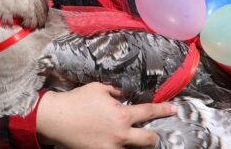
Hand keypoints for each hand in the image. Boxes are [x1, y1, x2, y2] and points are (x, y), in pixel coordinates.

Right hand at [36, 82, 176, 148]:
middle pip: (149, 140)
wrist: (56, 119)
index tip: (174, 110)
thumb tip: (126, 94)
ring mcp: (111, 148)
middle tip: (153, 133)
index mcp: (122, 114)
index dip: (164, 110)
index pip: (150, 112)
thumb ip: (116, 92)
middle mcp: (120, 134)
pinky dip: (118, 147)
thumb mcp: (99, 88)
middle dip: (154, 137)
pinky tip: (114, 142)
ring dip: (134, 144)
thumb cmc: (77, 100)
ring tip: (128, 137)